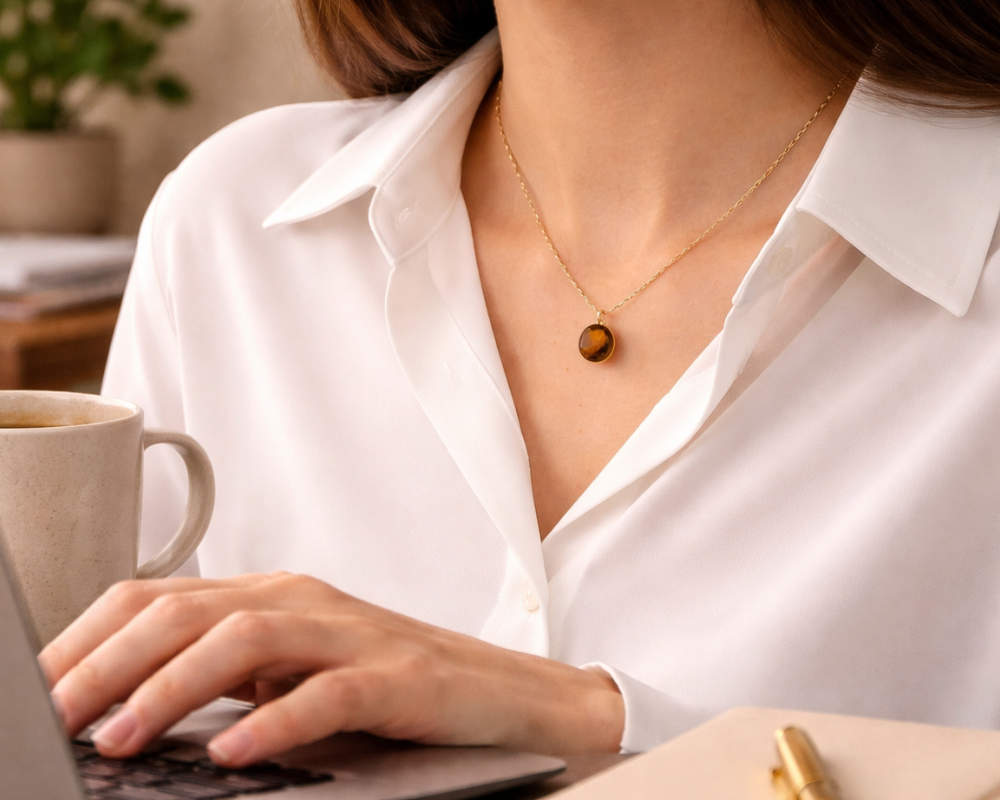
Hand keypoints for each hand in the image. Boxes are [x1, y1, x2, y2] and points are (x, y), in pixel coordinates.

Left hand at [39, 573, 623, 766]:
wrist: (504, 695)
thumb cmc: (394, 687)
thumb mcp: (292, 676)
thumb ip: (224, 679)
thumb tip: (123, 712)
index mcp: (270, 596)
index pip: (159, 599)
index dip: (88, 640)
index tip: (35, 688)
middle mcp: (304, 602)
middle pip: (190, 610)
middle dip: (108, 662)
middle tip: (54, 716)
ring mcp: (352, 634)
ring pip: (248, 637)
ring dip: (173, 685)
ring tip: (119, 736)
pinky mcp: (398, 674)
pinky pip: (329, 692)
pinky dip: (275, 720)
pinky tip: (233, 752)